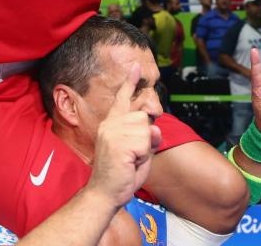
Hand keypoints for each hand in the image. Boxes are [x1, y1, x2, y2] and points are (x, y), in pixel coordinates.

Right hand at [87, 63, 161, 207]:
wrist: (105, 194)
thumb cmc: (121, 175)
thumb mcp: (139, 152)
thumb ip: (148, 137)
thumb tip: (155, 128)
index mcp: (111, 124)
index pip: (122, 98)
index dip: (130, 81)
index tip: (136, 65)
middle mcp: (110, 124)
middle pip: (144, 118)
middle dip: (146, 139)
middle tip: (133, 156)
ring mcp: (112, 132)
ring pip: (147, 130)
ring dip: (145, 148)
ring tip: (130, 160)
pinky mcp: (118, 143)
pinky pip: (146, 142)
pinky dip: (144, 156)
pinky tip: (130, 163)